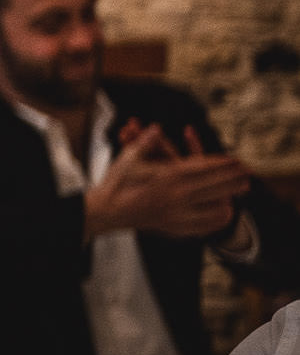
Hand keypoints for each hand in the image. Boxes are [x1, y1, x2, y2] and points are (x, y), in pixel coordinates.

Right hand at [86, 129, 248, 240]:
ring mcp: (175, 213)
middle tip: (248, 173)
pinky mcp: (173, 226)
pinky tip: (225, 213)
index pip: (202, 168)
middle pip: (213, 186)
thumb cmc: (116, 183)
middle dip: (232, 179)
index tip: (236, 160)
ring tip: (242, 189)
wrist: (105, 212)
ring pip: (211, 205)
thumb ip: (146, 142)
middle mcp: (174, 195)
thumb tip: (157, 128)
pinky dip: (215, 218)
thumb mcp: (129, 158)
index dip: (221, 163)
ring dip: (229, 195)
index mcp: (166, 177)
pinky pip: (202, 224)